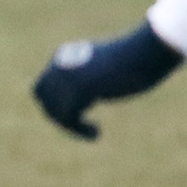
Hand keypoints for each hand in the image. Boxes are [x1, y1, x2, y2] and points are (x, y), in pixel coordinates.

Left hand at [32, 20, 184, 139]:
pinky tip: (96, 134)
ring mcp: (69, 78)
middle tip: (82, 126)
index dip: (54, 105)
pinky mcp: (81, 90)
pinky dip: (80, 131)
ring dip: (71, 127)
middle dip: (59, 116)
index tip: (76, 116)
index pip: (42, 88)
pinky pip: (69, 119)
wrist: (144, 52)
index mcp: (62, 57)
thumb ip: (86, 78)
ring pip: (54, 112)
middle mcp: (60, 66)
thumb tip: (76, 102)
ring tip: (93, 132)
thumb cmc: (131, 59)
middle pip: (44, 100)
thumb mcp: (102, 66)